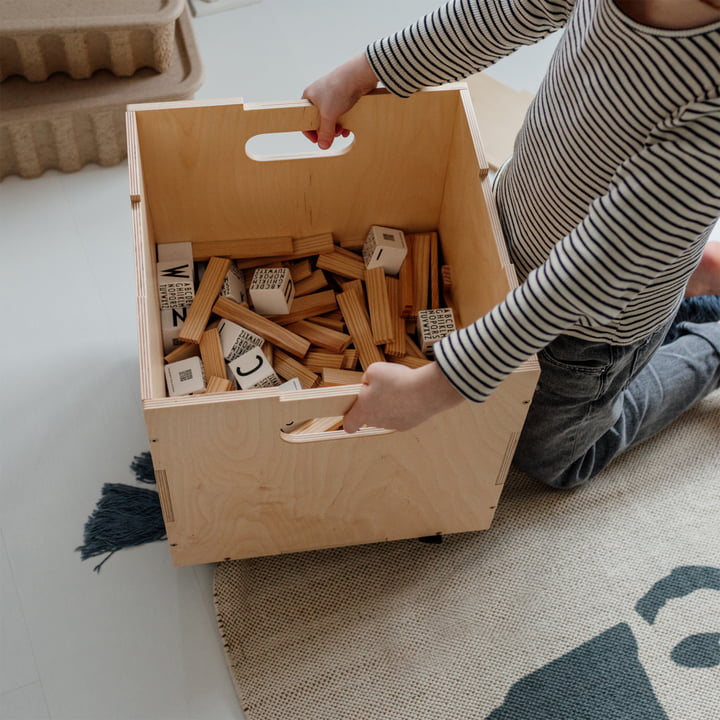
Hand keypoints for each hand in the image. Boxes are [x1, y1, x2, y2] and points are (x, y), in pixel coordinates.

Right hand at [302, 53, 378, 149]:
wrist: (359, 75)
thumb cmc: (338, 89)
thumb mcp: (328, 115)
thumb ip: (325, 132)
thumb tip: (323, 146)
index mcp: (309, 97)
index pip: (305, 118)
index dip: (310, 132)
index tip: (318, 141)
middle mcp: (319, 96)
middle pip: (319, 120)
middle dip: (327, 130)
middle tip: (333, 134)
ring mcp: (332, 96)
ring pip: (331, 118)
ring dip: (336, 128)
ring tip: (342, 131)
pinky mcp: (343, 97)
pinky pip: (341, 114)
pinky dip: (344, 122)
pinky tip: (348, 128)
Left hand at [343, 361, 464, 433]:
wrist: (426, 391)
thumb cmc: (398, 380)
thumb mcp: (373, 370)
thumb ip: (366, 378)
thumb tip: (368, 384)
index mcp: (364, 411)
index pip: (349, 425)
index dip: (348, 418)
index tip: (352, 410)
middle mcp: (377, 422)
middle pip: (369, 416)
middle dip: (372, 403)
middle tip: (381, 387)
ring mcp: (393, 425)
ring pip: (385, 415)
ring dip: (388, 404)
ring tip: (398, 389)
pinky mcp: (408, 424)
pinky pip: (401, 415)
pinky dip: (403, 407)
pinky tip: (409, 395)